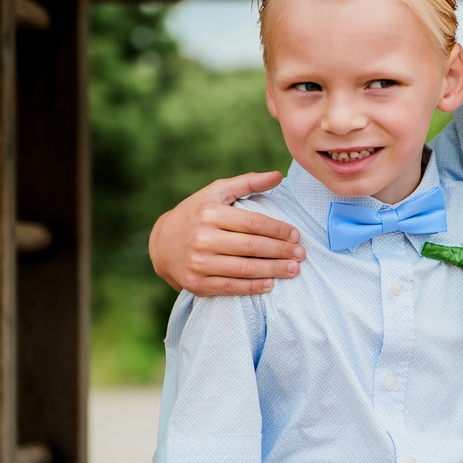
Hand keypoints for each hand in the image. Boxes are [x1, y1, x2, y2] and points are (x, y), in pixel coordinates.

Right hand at [149, 171, 304, 294]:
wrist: (161, 242)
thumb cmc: (197, 213)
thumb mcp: (216, 192)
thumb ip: (247, 183)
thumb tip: (278, 175)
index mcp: (209, 213)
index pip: (252, 223)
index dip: (278, 230)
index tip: (295, 234)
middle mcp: (202, 238)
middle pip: (251, 247)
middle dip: (280, 251)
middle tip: (301, 254)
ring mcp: (198, 263)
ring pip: (243, 269)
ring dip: (273, 271)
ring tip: (293, 270)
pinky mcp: (197, 284)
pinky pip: (230, 287)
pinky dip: (252, 287)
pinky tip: (270, 284)